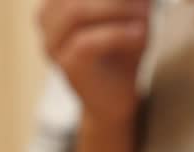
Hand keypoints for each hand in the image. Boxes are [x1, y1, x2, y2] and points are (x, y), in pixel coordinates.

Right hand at [38, 0, 149, 122]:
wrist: (117, 100)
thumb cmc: (123, 54)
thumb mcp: (129, 17)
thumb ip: (130, 0)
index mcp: (57, 4)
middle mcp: (48, 19)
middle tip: (145, 1)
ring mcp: (52, 43)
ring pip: (77, 12)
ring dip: (116, 9)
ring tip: (146, 14)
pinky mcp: (66, 65)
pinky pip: (87, 42)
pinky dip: (117, 34)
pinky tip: (141, 33)